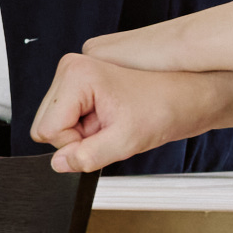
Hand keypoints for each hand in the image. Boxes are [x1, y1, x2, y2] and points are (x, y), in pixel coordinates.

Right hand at [35, 49, 218, 175]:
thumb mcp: (126, 141)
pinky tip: (108, 120)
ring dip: (82, 133)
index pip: (47, 129)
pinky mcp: (78, 84)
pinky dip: (86, 127)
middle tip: (109, 131)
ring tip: (111, 123)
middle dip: (76, 137)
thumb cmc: (164, 107)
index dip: (74, 144)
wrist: (186, 97)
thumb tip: (59, 164)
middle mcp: (69, 69)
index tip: (104, 137)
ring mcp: (73, 75)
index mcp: (76, 74)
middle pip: (46, 124)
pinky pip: (66, 118)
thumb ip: (87, 156)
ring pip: (55, 123)